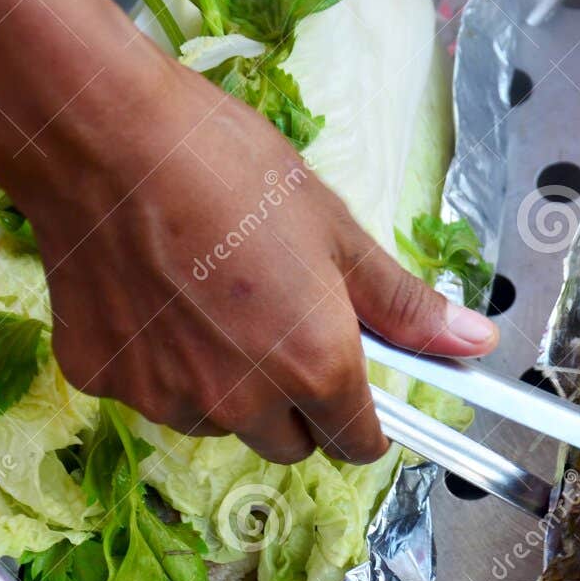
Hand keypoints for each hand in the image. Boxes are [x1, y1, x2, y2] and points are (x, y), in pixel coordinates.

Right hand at [0, 10, 498, 465]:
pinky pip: (148, 392)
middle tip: (276, 325)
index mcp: (315, 367)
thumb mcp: (335, 230)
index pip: (356, 444)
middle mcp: (241, 402)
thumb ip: (403, 305)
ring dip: (223, 385)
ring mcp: (165, 397)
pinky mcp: (103, 381)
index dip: (361, 418)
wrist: (105, 136)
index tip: (353, 385)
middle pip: (286, 442)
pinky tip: (151, 294)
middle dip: (293, 404)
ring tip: (206, 298)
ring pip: (214, 420)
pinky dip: (156, 361)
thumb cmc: (228, 168)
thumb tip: (476, 344)